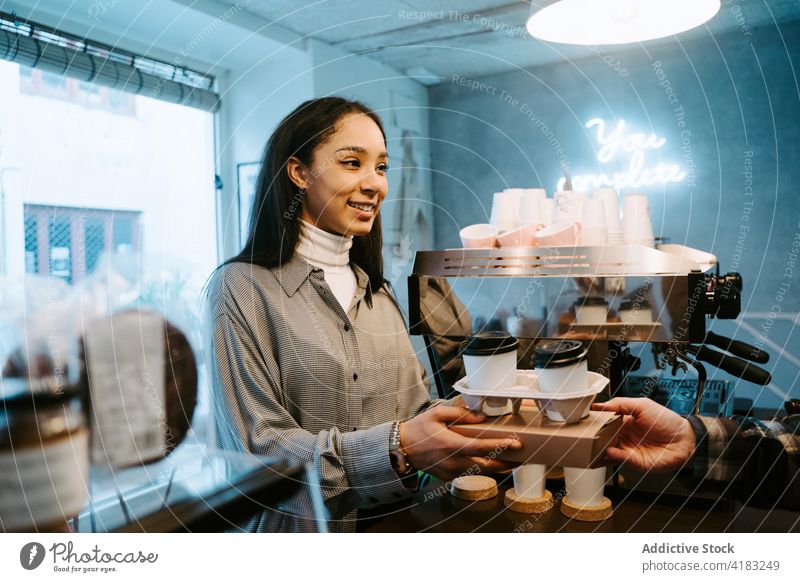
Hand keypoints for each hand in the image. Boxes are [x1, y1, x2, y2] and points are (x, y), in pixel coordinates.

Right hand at [400, 405, 521, 479]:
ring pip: (481, 473)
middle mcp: (454, 461)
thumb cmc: (418, 429)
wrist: (400, 448)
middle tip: (521, 456)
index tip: (516, 444)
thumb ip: (460, 413)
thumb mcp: (436, 413)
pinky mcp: (449, 477)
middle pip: (487, 465)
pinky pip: (470, 474)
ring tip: (510, 460)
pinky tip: (489, 462)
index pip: (482, 447)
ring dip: (496, 467)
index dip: (500, 446)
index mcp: (451, 444)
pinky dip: (482, 469)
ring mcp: (451, 471)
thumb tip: (481, 416)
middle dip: (506, 462)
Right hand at [592, 397, 695, 472]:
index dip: (594, 422)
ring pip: (607, 450)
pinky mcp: (634, 462)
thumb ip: (619, 404)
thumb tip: (598, 405)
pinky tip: (608, 451)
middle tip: (582, 434)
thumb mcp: (641, 405)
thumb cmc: (666, 420)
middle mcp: (623, 437)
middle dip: (592, 437)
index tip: (583, 421)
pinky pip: (620, 459)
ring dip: (599, 449)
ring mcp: (628, 450)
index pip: (603, 423)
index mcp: (623, 422)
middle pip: (602, 438)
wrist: (684, 439)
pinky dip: (613, 456)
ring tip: (591, 445)